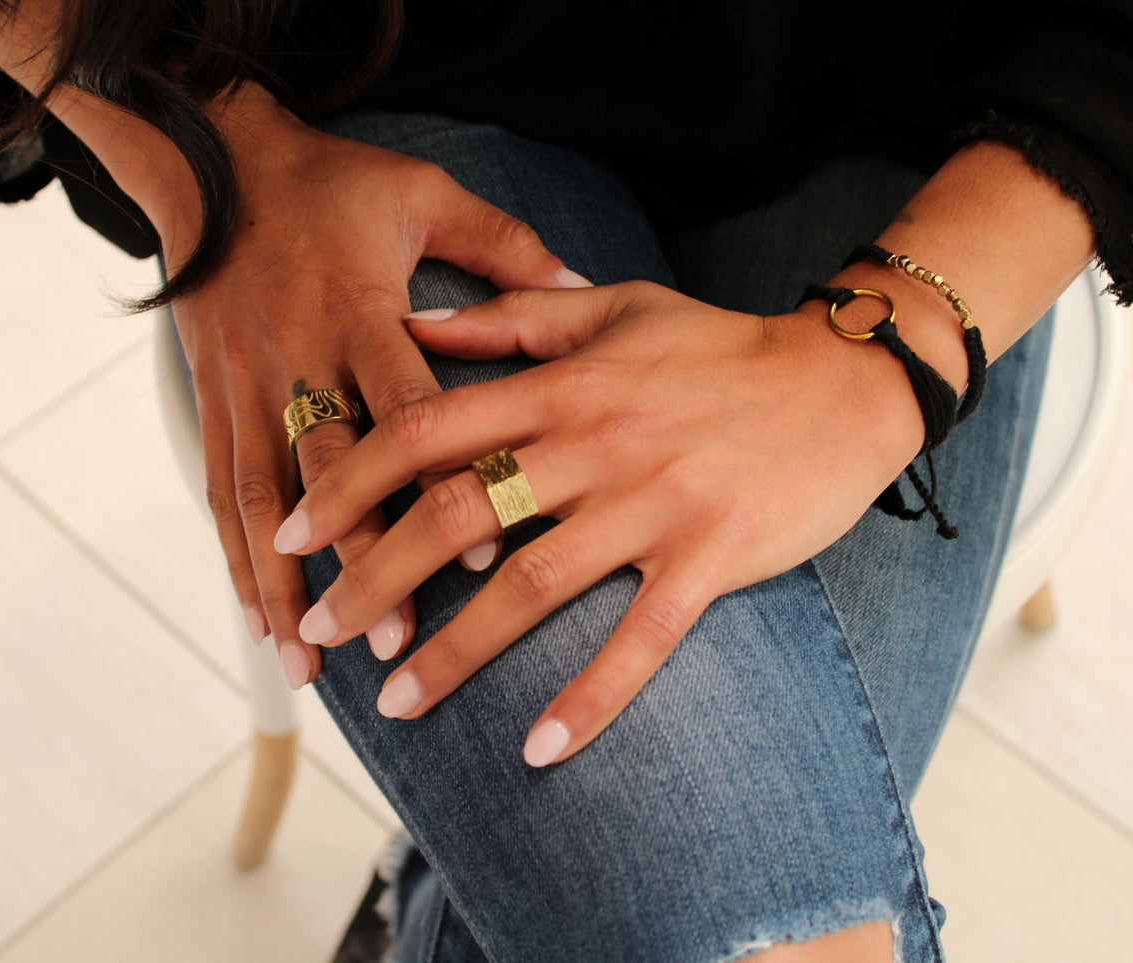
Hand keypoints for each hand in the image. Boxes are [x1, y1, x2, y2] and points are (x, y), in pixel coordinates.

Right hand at [132, 86, 588, 685]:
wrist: (210, 161)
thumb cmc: (330, 181)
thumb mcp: (420, 191)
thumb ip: (499, 246)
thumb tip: (581, 279)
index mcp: (360, 310)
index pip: (408, 409)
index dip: (445, 484)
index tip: (482, 557)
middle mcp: (300, 357)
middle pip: (331, 472)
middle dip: (361, 561)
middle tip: (392, 640)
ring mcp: (248, 384)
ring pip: (264, 497)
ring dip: (283, 584)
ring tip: (306, 661)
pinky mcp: (214, 398)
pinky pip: (221, 488)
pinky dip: (236, 558)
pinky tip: (255, 618)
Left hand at [273, 281, 927, 763]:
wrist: (843, 381)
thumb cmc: (719, 347)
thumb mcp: (612, 307)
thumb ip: (510, 318)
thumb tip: (412, 322)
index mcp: (562, 384)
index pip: (426, 429)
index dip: (348, 482)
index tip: (289, 533)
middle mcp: (596, 443)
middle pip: (457, 512)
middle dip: (374, 575)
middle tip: (322, 630)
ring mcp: (654, 503)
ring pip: (532, 584)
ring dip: (456, 651)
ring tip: (396, 705)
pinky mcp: (710, 556)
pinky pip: (641, 639)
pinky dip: (590, 697)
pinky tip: (538, 750)